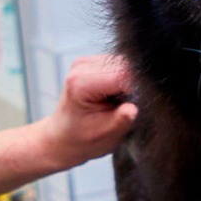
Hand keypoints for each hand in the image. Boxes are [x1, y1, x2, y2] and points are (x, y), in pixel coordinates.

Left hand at [32, 55, 138, 171]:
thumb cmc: (83, 139)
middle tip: (124, 107)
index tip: (134, 107)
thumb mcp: (105, 135)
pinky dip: (123, 80)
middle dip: (133, 85)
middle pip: (125, 66)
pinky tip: (115, 95)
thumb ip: (120, 120)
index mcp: (81, 83)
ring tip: (117, 103)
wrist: (63, 136)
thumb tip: (134, 108)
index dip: (137, 90)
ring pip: (125, 63)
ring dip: (129, 82)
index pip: (123, 75)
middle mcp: (81, 66)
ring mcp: (86, 62)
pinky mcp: (93, 61)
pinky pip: (119, 65)